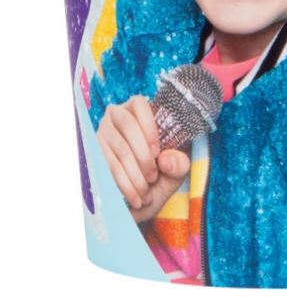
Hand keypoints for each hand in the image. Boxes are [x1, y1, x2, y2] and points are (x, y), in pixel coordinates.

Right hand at [96, 95, 190, 222]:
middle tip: (153, 177)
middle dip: (142, 155)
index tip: (158, 152)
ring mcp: (102, 133)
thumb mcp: (177, 168)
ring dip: (134, 174)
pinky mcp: (93, 153)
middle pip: (128, 125)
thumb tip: (165, 160)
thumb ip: (179, 163)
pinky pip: (107, 166)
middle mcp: (116, 115)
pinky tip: (135, 198)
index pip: (139, 104)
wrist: (142, 197)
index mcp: (139, 110)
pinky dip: (123, 184)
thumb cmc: (163, 172)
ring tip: (146, 194)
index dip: (149, 126)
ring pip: (119, 149)